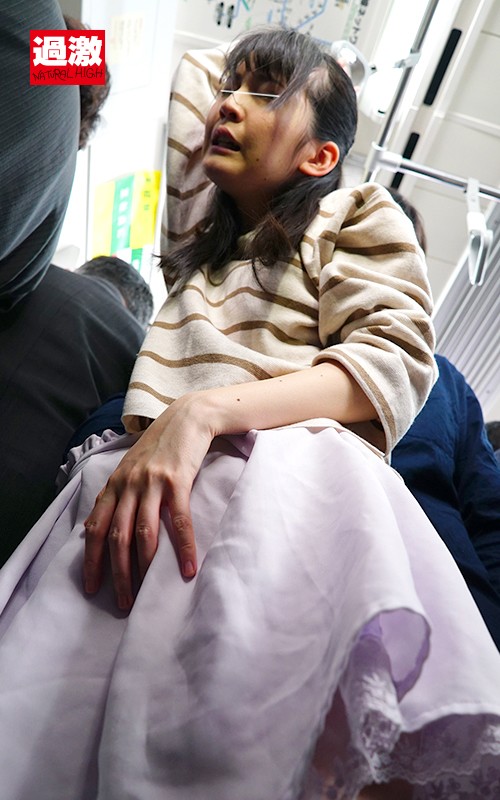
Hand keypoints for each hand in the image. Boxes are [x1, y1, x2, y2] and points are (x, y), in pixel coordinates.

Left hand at [83, 393, 214, 609]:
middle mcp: (128, 485)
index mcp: (114, 484)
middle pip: (116, 537)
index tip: (92, 587)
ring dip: (144, 568)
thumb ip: (115, 495)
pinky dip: (182, 547)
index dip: (91, 560)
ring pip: (142, 533)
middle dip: (117, 573)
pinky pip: (178, 521)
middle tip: (123, 601)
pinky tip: (187, 568)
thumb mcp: (130, 468)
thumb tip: (95, 526)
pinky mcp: (176, 481)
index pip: (95, 528)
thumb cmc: (160, 446)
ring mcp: (151, 483)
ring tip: (146, 593)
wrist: (187, 418)